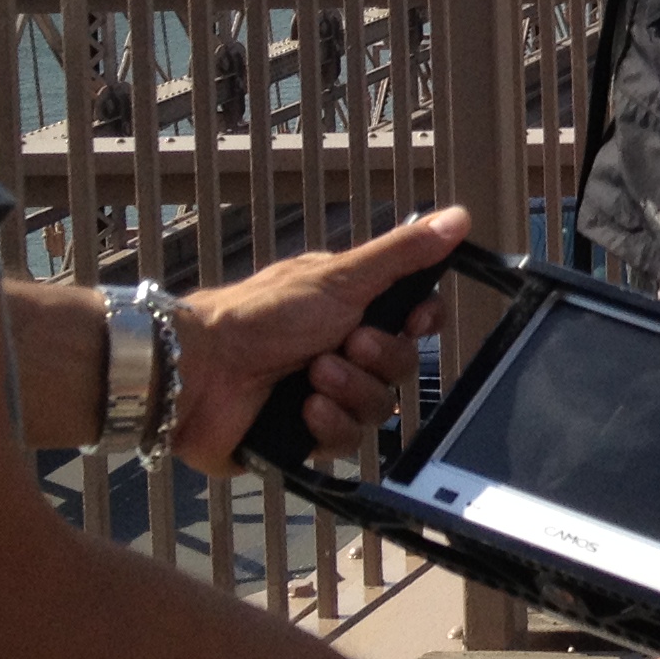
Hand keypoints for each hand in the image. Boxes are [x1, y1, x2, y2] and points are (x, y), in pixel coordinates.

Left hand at [168, 206, 466, 473]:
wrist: (199, 372)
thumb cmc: (261, 315)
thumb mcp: (340, 277)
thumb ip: (402, 253)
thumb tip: (460, 217)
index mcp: (352, 309)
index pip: (415, 320)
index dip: (421, 323)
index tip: (413, 319)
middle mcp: (343, 351)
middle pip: (402, 366)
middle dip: (377, 358)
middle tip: (345, 343)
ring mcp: (325, 396)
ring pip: (378, 407)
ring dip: (349, 390)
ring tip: (311, 377)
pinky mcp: (306, 439)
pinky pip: (347, 442)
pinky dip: (328, 425)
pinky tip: (303, 411)